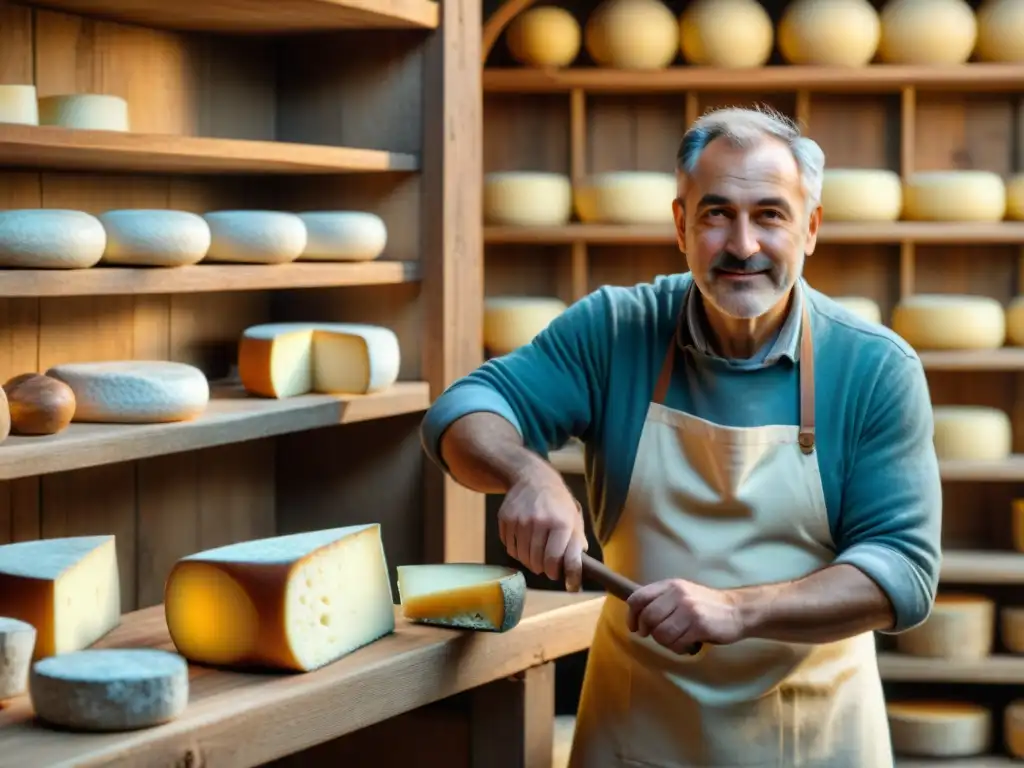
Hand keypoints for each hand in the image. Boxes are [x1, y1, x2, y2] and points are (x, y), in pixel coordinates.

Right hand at [497, 464, 587, 591]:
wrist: (533, 478)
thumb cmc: (558, 503)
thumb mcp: (574, 518)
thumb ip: (576, 544)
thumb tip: (575, 572)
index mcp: (561, 522)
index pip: (555, 558)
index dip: (556, 572)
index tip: (557, 576)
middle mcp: (540, 520)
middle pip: (537, 560)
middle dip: (543, 568)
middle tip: (547, 566)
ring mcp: (520, 519)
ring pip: (522, 556)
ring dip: (529, 561)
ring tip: (536, 555)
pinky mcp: (505, 519)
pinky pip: (510, 547)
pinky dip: (517, 551)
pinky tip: (524, 544)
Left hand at [626, 578, 743, 652]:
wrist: (737, 610)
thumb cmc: (706, 604)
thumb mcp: (682, 593)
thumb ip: (662, 600)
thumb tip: (637, 616)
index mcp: (670, 585)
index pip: (638, 597)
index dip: (632, 615)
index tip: (635, 627)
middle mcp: (677, 594)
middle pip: (648, 617)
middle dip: (649, 631)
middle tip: (658, 636)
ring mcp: (688, 609)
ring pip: (661, 633)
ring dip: (665, 642)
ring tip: (676, 641)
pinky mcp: (699, 625)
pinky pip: (676, 642)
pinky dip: (678, 648)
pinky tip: (687, 645)